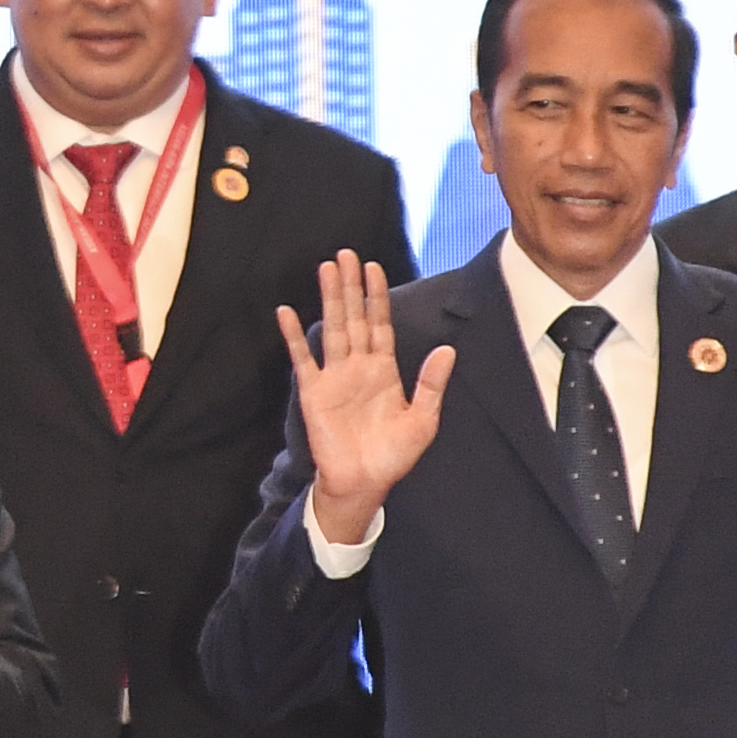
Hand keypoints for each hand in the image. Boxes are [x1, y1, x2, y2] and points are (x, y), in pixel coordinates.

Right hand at [284, 250, 453, 543]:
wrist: (364, 483)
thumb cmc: (393, 455)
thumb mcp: (423, 419)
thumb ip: (432, 384)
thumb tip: (449, 349)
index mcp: (384, 371)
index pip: (380, 324)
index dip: (377, 297)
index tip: (374, 268)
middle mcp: (358, 367)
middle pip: (355, 318)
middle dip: (351, 286)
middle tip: (346, 254)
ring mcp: (335, 377)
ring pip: (333, 328)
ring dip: (330, 299)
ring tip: (326, 269)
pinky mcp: (315, 392)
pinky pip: (303, 358)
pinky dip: (294, 336)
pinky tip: (287, 311)